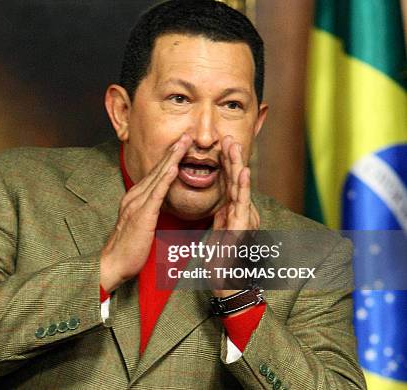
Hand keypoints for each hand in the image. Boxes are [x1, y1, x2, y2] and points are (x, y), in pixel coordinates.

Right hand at [100, 133, 190, 291]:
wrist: (112, 264)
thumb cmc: (128, 249)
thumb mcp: (140, 225)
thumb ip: (149, 211)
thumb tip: (160, 204)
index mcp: (135, 198)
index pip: (155, 174)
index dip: (169, 158)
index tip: (182, 145)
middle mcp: (134, 196)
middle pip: (157, 169)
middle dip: (173, 151)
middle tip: (187, 134)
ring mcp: (136, 204)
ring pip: (157, 176)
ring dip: (172, 158)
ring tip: (184, 143)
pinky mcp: (142, 215)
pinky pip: (156, 193)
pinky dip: (165, 178)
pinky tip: (174, 167)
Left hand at [211, 136, 259, 298]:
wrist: (228, 284)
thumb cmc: (224, 261)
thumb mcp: (221, 234)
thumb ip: (223, 217)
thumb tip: (223, 204)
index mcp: (234, 213)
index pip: (229, 184)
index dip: (225, 164)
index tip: (220, 145)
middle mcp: (242, 214)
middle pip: (235, 182)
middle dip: (232, 159)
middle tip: (228, 138)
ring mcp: (243, 221)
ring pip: (240, 189)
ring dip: (238, 166)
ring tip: (234, 147)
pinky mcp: (241, 230)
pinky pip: (241, 205)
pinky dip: (242, 188)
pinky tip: (243, 173)